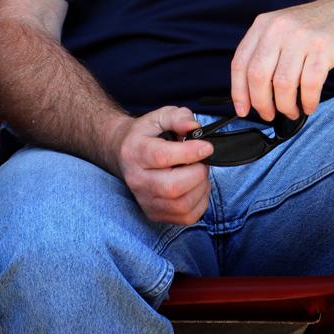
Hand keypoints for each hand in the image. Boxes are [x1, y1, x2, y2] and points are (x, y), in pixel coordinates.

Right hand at [112, 106, 213, 224]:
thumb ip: (178, 117)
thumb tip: (194, 127)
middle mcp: (137, 180)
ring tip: (198, 172)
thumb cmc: (146, 135)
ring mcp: (145, 200)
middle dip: (197, 172)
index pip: (162, 157)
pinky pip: (186, 217)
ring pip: (181, 205)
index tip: (207, 147)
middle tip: (201, 160)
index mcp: (136, 152)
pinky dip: (200, 202)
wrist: (125, 154)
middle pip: (173, 187)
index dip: (190, 152)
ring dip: (200, 188)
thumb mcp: (160, 116)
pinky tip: (196, 186)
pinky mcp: (154, 214)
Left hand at [230, 0, 333, 120]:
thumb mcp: (282, 29)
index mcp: (264, 25)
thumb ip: (264, 53)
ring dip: (285, 106)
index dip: (239, 92)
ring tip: (292, 111)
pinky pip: (310, 85)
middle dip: (262, 103)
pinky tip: (309, 105)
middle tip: (269, 114)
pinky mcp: (323, 49)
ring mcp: (301, 38)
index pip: (240, 63)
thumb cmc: (315, 27)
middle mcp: (279, 29)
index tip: (243, 109)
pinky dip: (308, 101)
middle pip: (258, 76)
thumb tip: (250, 92)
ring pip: (283, 84)